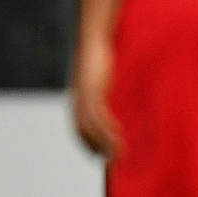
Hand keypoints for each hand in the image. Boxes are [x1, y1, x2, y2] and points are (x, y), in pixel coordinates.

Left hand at [72, 35, 120, 157]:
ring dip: (105, 142)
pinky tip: (118, 136)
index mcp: (80, 97)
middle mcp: (78, 100)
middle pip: (83, 131)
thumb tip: (115, 87)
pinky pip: (99, 117)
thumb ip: (104, 83)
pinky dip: (107, 129)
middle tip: (110, 158)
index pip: (80, 127)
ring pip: (91, 128)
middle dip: (96, 146)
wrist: (93, 38)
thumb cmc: (99, 52)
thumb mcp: (101, 72)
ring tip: (118, 152)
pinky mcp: (92, 92)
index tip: (99, 152)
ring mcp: (84, 97)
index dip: (88, 141)